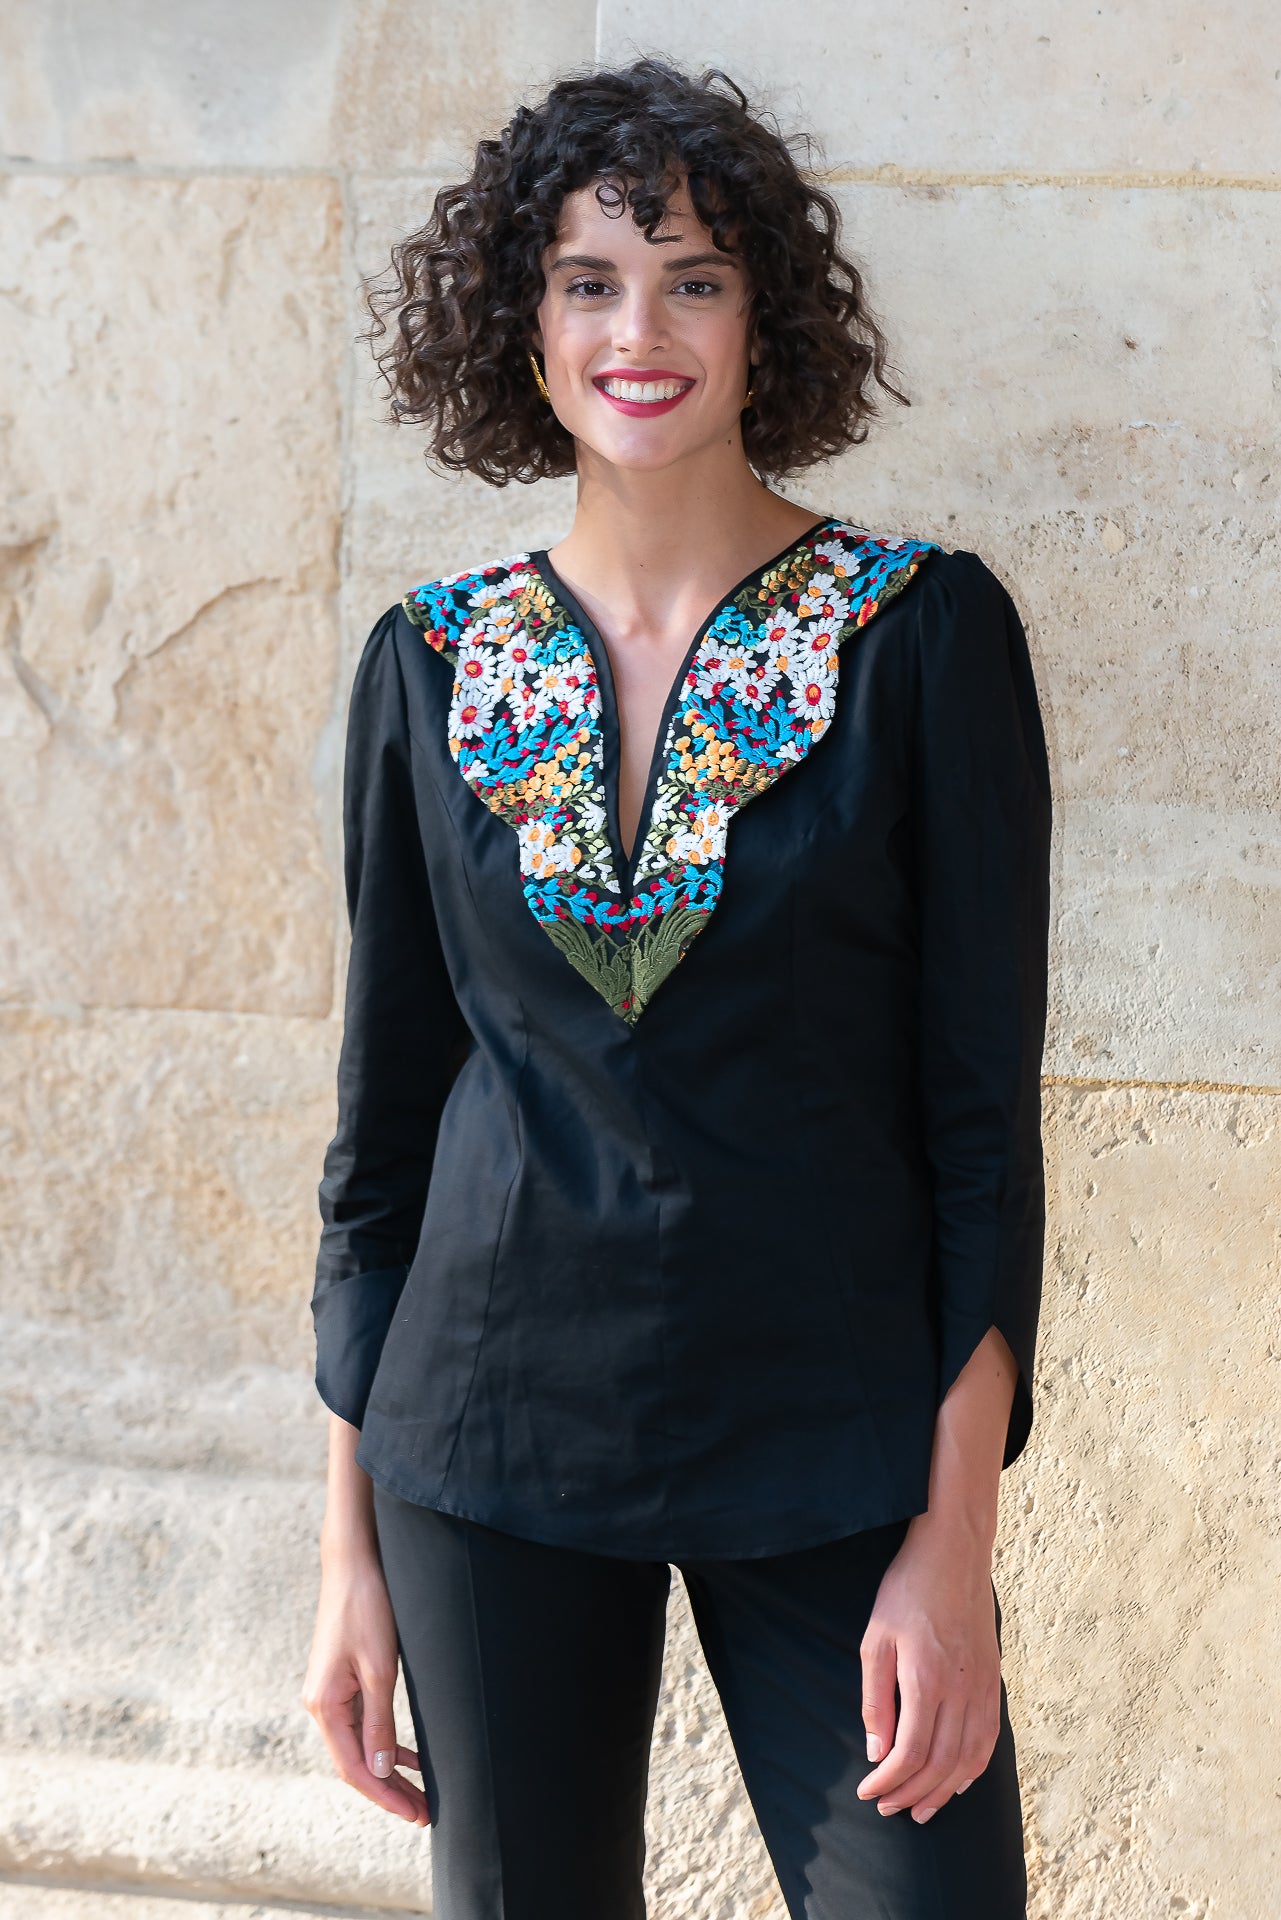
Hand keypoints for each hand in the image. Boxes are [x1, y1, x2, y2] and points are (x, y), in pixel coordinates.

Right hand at [301, 1545, 428, 1825]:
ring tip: (420, 1792)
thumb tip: (382, 1768)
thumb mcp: (380, 1668)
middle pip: (356, 1762)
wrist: (353, 1564)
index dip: (384, 1796)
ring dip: (388, 1769)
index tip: (414, 1813)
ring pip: (360, 1745)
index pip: (354, 1768)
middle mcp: (320, 1705)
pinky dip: (383, 1743)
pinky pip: (361, 1725)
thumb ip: (380, 1720)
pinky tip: (406, 1755)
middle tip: (423, 1813)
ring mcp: (329, 1694)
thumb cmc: (366, 1609)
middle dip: (390, 1790)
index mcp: (324, 1705)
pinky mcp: (341, 1682)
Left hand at [856, 1515, 1001, 1823]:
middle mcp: (960, 1691)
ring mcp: (982, 1688)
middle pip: (940, 1764)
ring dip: (943, 1791)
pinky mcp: (994, 1681)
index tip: (868, 1792)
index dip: (888, 1782)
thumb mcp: (876, 1638)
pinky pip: (988, 1739)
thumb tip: (876, 1750)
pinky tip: (957, 1781)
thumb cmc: (908, 1590)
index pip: (910, 1752)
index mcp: (927, 1680)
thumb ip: (876, 1698)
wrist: (954, 1553)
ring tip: (921, 1810)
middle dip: (912, 1794)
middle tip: (888, 1808)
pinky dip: (973, 1768)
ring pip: (967, 1759)